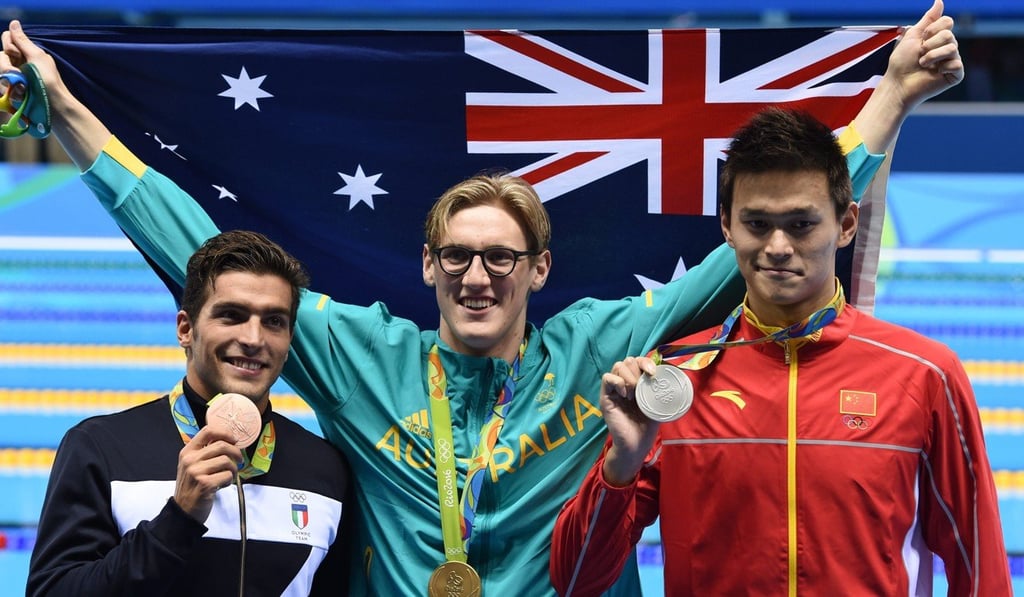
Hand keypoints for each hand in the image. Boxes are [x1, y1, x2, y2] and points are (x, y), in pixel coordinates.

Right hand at [1, 20, 61, 99]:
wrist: (54, 107)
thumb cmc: (49, 82)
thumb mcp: (36, 57)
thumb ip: (22, 41)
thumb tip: (14, 22)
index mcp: (26, 53)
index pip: (7, 39)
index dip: (9, 46)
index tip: (19, 55)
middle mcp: (18, 63)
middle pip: (0, 56)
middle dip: (6, 67)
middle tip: (18, 75)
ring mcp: (14, 78)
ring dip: (8, 81)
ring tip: (21, 89)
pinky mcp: (11, 92)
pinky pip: (1, 87)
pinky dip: (9, 92)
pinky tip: (20, 97)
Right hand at [173, 425, 243, 523]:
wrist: (183, 511)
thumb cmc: (192, 487)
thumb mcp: (193, 466)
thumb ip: (206, 452)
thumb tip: (229, 441)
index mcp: (187, 452)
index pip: (208, 431)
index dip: (225, 433)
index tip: (234, 440)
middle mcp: (190, 460)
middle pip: (222, 445)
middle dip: (236, 452)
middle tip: (239, 460)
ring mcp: (196, 472)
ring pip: (226, 461)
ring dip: (233, 469)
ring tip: (228, 476)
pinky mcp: (205, 484)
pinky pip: (227, 475)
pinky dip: (229, 480)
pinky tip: (223, 485)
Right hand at [600, 356, 661, 486]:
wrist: (636, 444)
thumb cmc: (647, 426)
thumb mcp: (656, 403)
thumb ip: (659, 388)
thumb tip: (670, 373)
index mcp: (637, 382)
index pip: (638, 361)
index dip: (645, 361)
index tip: (653, 372)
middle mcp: (624, 383)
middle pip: (628, 360)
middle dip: (637, 370)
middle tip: (642, 388)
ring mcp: (614, 390)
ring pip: (618, 366)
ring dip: (629, 377)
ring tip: (634, 394)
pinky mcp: (605, 397)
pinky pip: (607, 378)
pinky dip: (618, 382)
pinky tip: (625, 394)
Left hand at [888, 0, 963, 109]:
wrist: (898, 83)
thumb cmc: (902, 62)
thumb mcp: (913, 35)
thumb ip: (928, 19)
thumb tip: (939, 1)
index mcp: (938, 38)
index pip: (948, 22)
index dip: (933, 29)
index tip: (921, 39)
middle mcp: (947, 48)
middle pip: (949, 34)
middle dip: (930, 44)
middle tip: (920, 54)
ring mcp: (951, 61)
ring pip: (953, 48)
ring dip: (932, 55)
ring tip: (922, 64)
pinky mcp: (955, 75)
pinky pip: (957, 64)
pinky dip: (943, 67)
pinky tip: (935, 73)